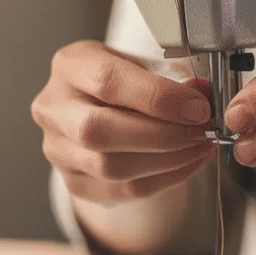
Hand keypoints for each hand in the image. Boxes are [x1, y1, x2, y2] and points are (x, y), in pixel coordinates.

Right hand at [32, 41, 215, 203]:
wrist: (101, 109)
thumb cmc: (125, 81)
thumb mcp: (144, 64)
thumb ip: (171, 76)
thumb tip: (202, 94)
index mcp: (70, 66)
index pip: (107, 82)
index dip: (158, 98)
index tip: (198, 107)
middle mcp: (53, 108)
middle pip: (99, 131)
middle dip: (162, 135)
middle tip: (202, 130)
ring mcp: (57, 149)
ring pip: (110, 167)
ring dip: (168, 160)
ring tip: (200, 146)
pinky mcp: (73, 182)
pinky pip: (122, 190)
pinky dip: (164, 179)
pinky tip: (188, 163)